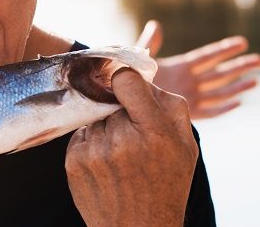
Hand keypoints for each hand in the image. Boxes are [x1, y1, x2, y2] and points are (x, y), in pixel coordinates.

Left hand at [66, 69, 197, 226]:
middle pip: (110, 100)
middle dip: (120, 111)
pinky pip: (81, 135)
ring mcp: (95, 152)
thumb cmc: (166, 184)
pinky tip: (106, 163)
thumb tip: (143, 75)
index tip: (125, 85)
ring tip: (121, 154)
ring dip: (105, 128)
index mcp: (155, 131)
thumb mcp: (185, 146)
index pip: (126, 80)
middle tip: (133, 134)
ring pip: (94, 118)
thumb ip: (169, 105)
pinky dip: (91, 143)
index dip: (124, 78)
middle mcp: (122, 140)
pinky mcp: (74, 162)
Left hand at [135, 20, 259, 118]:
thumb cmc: (132, 78)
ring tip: (255, 81)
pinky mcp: (187, 112)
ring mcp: (190, 96)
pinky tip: (238, 102)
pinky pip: (209, 111)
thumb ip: (150, 43)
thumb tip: (155, 24)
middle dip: (239, 66)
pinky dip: (223, 108)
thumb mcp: (142, 59)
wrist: (124, 101)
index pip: (207, 56)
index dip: (224, 50)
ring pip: (218, 91)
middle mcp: (189, 81)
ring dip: (237, 87)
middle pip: (219, 73)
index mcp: (181, 66)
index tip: (242, 42)